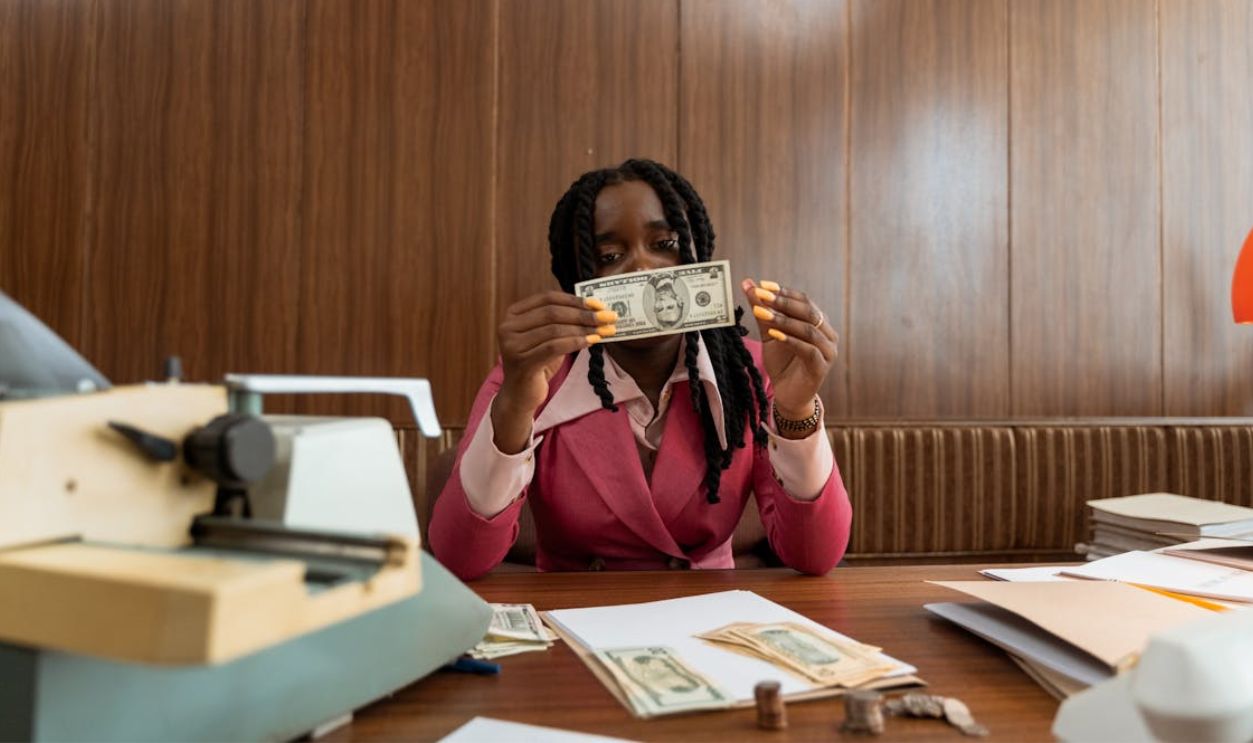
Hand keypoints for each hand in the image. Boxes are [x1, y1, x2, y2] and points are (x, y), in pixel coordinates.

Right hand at [492, 291, 615, 452]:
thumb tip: (594, 309)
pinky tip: (592, 341)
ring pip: (554, 329)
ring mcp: (512, 345)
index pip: (548, 298)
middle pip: (552, 312)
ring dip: (583, 328)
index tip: (599, 304)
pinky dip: (576, 342)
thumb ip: (562, 321)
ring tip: (604, 330)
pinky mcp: (522, 362)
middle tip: (607, 317)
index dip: (575, 300)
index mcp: (513, 314)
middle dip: (583, 314)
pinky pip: (554, 347)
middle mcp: (508, 327)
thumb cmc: (537, 364)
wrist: (520, 395)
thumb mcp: (548, 337)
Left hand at [740, 279, 837, 422]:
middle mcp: (827, 334)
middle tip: (762, 296)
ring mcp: (827, 352)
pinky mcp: (821, 368)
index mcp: (818, 323)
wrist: (787, 395)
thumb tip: (749, 284)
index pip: (804, 301)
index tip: (763, 285)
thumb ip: (762, 312)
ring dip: (784, 321)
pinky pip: (808, 350)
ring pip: (808, 330)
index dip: (784, 292)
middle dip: (783, 303)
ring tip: (763, 314)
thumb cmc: (781, 363)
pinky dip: (790, 341)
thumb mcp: (769, 334)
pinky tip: (774, 335)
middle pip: (808, 312)